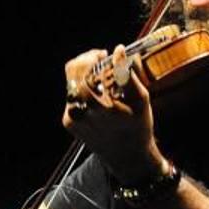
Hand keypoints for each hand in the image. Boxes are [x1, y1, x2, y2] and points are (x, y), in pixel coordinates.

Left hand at [63, 45, 165, 184]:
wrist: (126, 157)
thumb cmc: (138, 128)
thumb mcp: (140, 99)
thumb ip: (126, 74)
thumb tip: (118, 50)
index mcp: (98, 106)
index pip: (81, 70)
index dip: (91, 56)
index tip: (103, 53)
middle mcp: (80, 112)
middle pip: (72, 74)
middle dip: (86, 62)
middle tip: (100, 60)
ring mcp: (72, 118)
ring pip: (71, 84)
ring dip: (85, 77)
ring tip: (102, 80)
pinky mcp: (68, 122)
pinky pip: (72, 98)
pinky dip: (84, 91)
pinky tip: (99, 97)